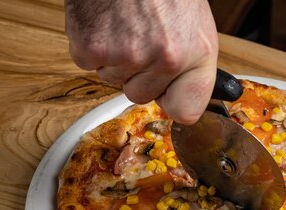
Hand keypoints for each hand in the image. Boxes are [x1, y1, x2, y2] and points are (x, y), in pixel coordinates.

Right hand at [64, 0, 217, 123]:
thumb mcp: (196, 25)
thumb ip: (193, 68)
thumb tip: (182, 103)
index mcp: (192, 54)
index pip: (186, 112)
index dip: (174, 100)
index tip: (169, 92)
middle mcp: (162, 59)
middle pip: (141, 96)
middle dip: (139, 73)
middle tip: (142, 37)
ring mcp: (125, 56)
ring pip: (113, 80)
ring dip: (115, 58)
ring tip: (124, 23)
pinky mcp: (91, 50)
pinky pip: (89, 65)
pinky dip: (92, 46)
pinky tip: (104, 22)